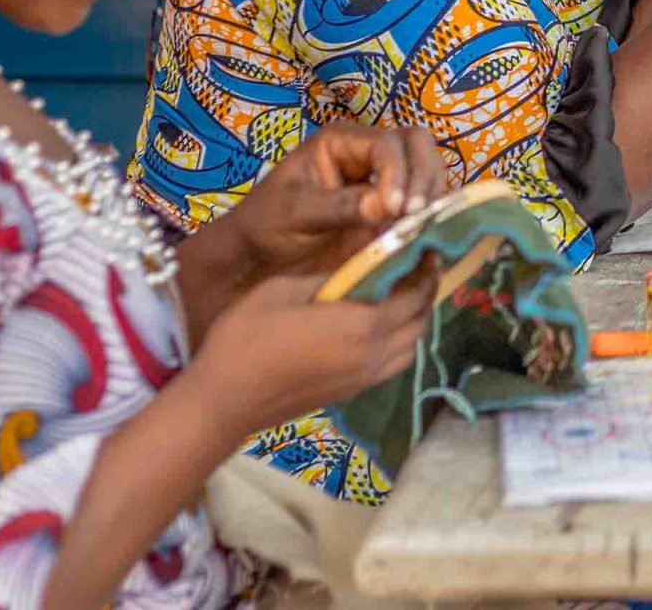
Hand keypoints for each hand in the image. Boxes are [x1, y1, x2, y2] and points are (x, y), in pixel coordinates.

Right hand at [187, 261, 441, 438]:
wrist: (223, 401)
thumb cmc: (247, 338)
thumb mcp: (284, 290)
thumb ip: (329, 278)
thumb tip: (357, 268)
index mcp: (361, 326)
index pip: (414, 297)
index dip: (425, 272)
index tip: (427, 250)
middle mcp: (372, 356)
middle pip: (418, 324)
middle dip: (424, 295)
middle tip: (416, 269)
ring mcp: (362, 380)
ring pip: (408, 350)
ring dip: (413, 322)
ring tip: (399, 296)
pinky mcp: (350, 394)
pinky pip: (390, 366)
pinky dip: (397, 344)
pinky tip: (376, 327)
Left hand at [208, 123, 453, 283]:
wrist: (257, 258)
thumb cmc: (267, 225)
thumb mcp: (296, 213)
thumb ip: (340, 207)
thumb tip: (387, 208)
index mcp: (340, 142)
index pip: (387, 144)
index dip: (398, 173)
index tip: (396, 210)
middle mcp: (366, 152)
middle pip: (417, 144)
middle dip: (425, 176)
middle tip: (419, 214)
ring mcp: (381, 178)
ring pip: (427, 167)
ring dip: (432, 193)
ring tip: (422, 225)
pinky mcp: (388, 207)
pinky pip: (421, 199)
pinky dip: (429, 213)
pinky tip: (424, 233)